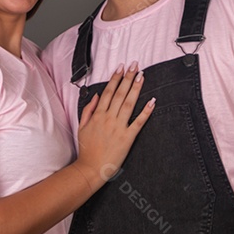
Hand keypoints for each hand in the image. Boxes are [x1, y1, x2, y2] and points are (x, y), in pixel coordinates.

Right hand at [74, 62, 154, 187]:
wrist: (90, 168)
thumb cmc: (86, 149)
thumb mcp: (81, 127)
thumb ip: (88, 110)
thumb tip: (96, 96)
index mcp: (98, 115)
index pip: (108, 92)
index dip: (115, 78)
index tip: (121, 67)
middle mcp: (108, 118)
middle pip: (120, 94)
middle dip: (127, 77)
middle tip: (134, 65)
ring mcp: (119, 127)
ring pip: (129, 104)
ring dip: (136, 88)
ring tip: (141, 75)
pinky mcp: (128, 138)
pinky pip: (138, 122)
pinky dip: (146, 111)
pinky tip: (152, 101)